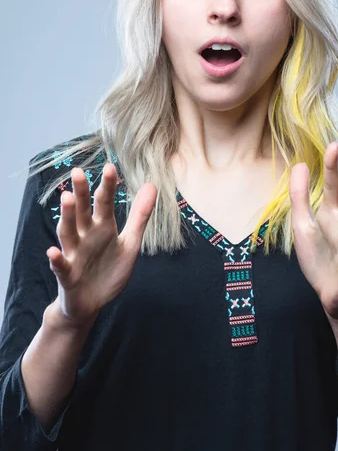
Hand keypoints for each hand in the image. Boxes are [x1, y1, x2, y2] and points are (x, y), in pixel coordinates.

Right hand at [46, 163, 156, 328]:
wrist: (91, 303)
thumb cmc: (109, 270)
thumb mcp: (130, 243)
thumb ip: (139, 216)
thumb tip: (151, 185)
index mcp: (102, 227)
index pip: (104, 203)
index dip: (107, 186)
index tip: (110, 166)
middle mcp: (85, 236)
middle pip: (82, 211)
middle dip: (81, 192)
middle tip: (78, 171)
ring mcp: (74, 254)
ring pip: (68, 232)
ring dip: (67, 216)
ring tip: (67, 198)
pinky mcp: (67, 275)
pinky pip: (61, 266)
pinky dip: (56, 259)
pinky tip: (52, 251)